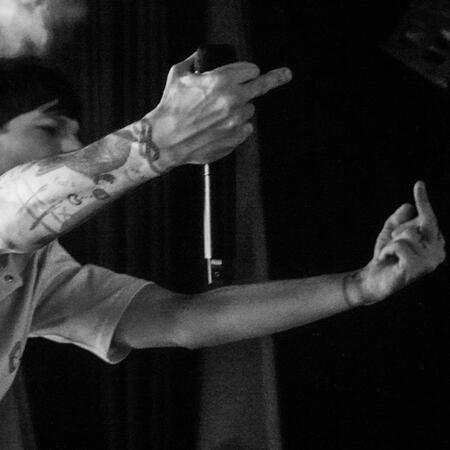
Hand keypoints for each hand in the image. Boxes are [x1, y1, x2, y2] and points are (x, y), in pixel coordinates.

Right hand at [145, 51, 291, 170]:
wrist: (166, 140)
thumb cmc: (171, 108)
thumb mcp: (178, 75)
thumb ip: (193, 61)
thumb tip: (199, 55)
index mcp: (221, 80)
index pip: (251, 69)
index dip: (247, 71)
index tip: (247, 73)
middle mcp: (232, 99)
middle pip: (262, 86)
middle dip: (274, 79)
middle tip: (285, 75)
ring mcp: (236, 121)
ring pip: (250, 110)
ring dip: (240, 109)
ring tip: (218, 114)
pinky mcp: (236, 138)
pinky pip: (246, 129)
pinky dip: (237, 127)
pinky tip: (220, 127)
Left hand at [345, 181, 445, 305]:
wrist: (373, 278)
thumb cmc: (385, 255)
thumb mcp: (391, 231)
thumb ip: (400, 217)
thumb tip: (409, 205)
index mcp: (435, 243)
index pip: (429, 217)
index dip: (423, 200)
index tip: (418, 183)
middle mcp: (438, 252)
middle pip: (420, 223)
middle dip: (399, 229)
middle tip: (391, 245)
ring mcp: (430, 262)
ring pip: (408, 234)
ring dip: (391, 242)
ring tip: (390, 255)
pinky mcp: (417, 268)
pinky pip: (399, 245)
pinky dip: (387, 250)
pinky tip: (387, 260)